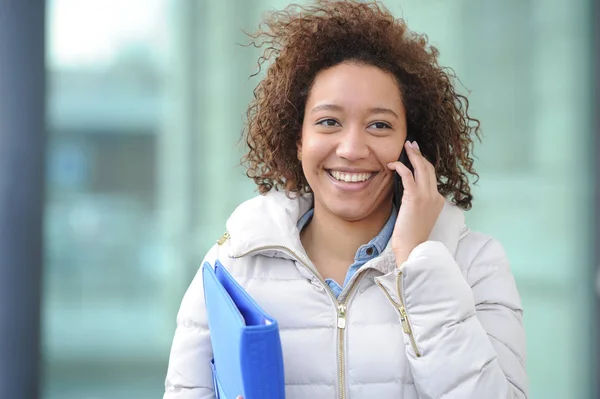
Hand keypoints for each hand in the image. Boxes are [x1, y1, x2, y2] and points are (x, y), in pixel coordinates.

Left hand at [388, 141, 443, 265]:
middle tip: (411, 144)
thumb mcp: (418, 215)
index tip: (416, 155)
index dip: (423, 164)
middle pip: (429, 168)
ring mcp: (427, 195)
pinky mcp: (414, 197)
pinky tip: (393, 164)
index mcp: (438, 200)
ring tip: (405, 147)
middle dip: (420, 153)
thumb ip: (416, 201)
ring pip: (422, 167)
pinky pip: (408, 175)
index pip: (432, 176)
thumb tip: (404, 189)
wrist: (412, 247)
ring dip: (413, 155)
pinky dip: (401, 166)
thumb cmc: (411, 235)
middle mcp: (435, 195)